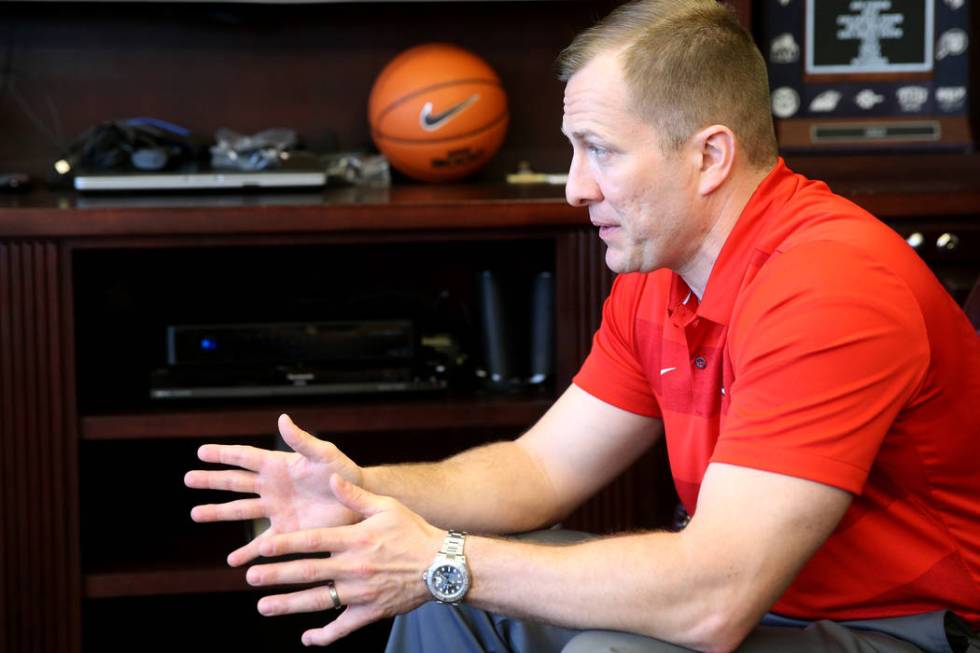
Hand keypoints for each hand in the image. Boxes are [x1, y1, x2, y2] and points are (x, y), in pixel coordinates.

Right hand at [184, 414, 362, 565]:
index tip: (200, 452)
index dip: (223, 454)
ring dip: (218, 512)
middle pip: (235, 483)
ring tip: (196, 514)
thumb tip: (282, 419)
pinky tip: (233, 562)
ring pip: (240, 511)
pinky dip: (247, 553)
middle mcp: (273, 487)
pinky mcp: (286, 532)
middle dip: (211, 481)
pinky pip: (261, 544)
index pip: (245, 458)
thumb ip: (302, 440)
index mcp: (279, 465)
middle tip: (188, 479)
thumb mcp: (324, 455)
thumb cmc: (344, 473)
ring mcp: (276, 510)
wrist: (358, 502)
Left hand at [245, 474, 442, 646]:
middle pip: (308, 572)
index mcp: (356, 538)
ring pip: (319, 601)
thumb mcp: (386, 507)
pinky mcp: (372, 612)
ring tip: (263, 606)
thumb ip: (355, 496)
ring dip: (289, 604)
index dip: (285, 544)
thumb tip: (331, 478)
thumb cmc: (414, 531)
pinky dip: (325, 635)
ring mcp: (362, 592)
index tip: (260, 546)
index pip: (313, 541)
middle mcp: (355, 566)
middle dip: (277, 575)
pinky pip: (344, 626)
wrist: (443, 565)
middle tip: (251, 577)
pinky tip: (306, 638)